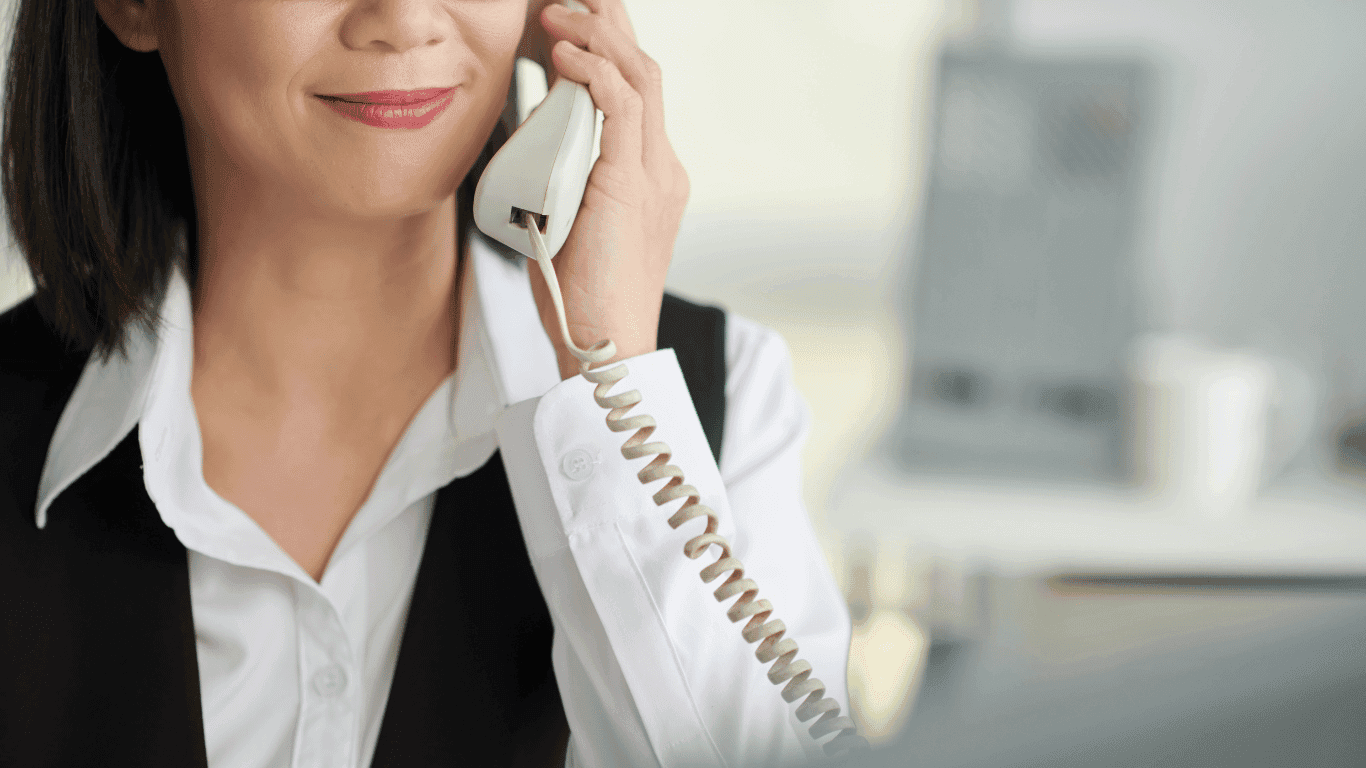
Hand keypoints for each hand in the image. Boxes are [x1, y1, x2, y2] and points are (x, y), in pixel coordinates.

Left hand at [524, 0, 689, 379]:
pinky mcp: (634, 189)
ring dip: (597, 36)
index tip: (568, 20)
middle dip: (609, 22)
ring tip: (556, 10)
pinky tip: (564, 54)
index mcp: (649, 174)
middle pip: (645, 68)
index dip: (606, 45)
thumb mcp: (562, 219)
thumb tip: (516, 141)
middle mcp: (661, 167)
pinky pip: (624, 109)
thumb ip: (554, 177)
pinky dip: (595, 73)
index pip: (636, 89)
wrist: (605, 348)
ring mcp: (654, 176)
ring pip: (640, 77)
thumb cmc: (579, 295)